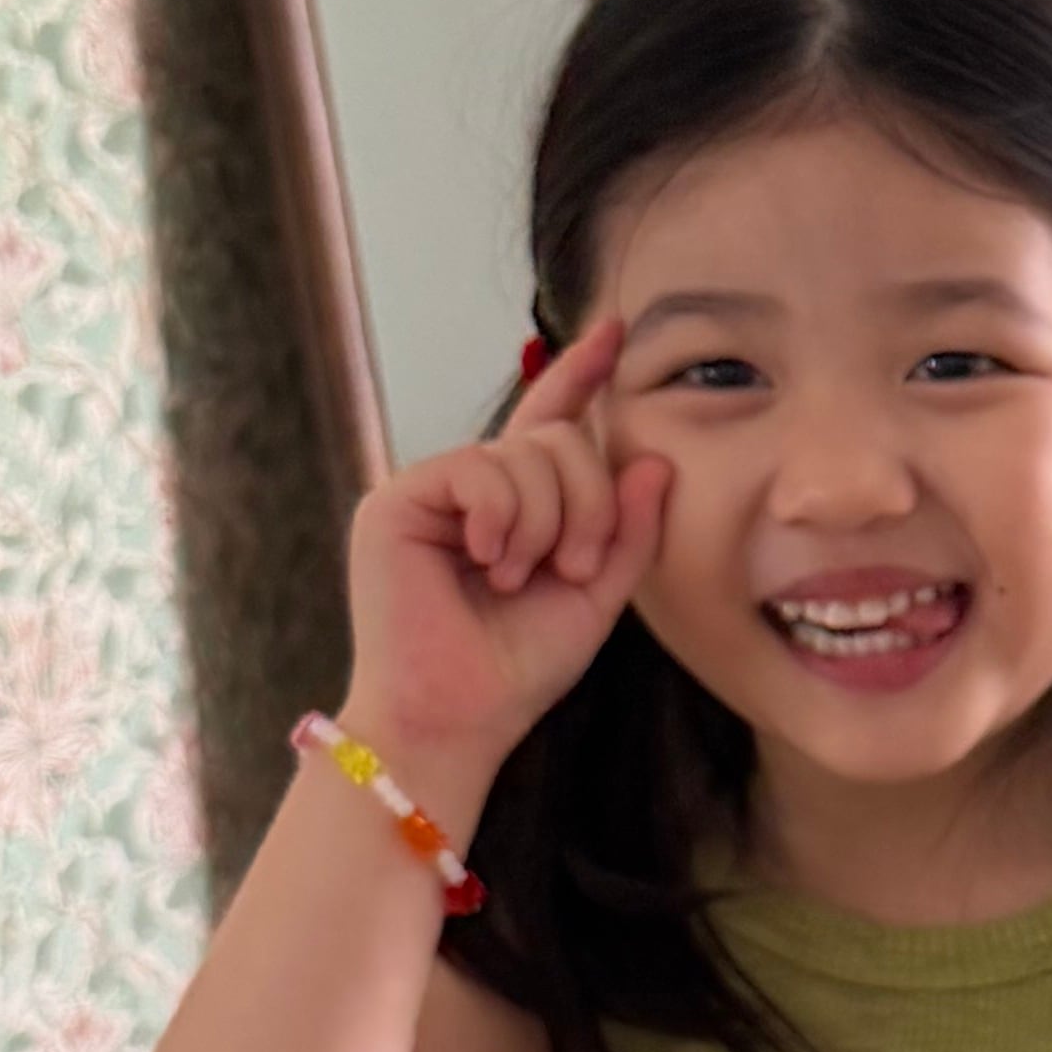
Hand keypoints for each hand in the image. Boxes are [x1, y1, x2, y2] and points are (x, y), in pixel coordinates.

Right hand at [340, 320, 671, 799]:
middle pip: (558, 440)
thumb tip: (654, 460)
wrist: (456, 720)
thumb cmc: (516, 669)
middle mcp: (472, 490)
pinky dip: (503, 518)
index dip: (582, 375)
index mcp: (517, 507)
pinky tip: (488, 562)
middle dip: (586, 504)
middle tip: (570, 568)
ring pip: (526, 453)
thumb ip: (627, 530)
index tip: (618, 331)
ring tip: (518, 578)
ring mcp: (432, 490)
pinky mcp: (397, 499)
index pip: (553, 424)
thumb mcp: (596, 596)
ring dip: (546, 522)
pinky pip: (479, 468)